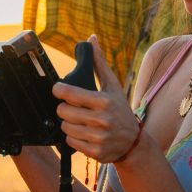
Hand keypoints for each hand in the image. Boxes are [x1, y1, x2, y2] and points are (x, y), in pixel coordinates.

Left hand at [51, 36, 140, 161]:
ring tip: (77, 120)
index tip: (58, 89)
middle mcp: (102, 120)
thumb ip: (99, 63)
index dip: (59, 90)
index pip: (69, 94)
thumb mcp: (112, 86)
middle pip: (63, 112)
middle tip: (70, 107)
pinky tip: (82, 132)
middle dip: (63, 108)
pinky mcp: (95, 151)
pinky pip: (70, 142)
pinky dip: (73, 137)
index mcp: (104, 101)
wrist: (133, 141)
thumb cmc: (120, 109)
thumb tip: (91, 39)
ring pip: (65, 127)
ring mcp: (99, 137)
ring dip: (68, 123)